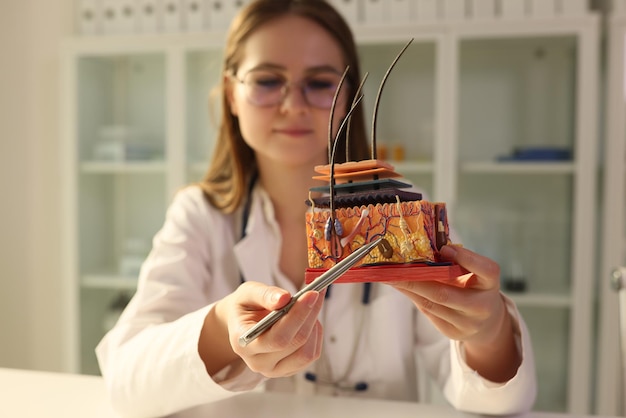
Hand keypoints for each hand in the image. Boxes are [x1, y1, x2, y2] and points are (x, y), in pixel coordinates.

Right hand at [210, 281, 323, 377]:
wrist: (241, 323)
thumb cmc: (244, 306)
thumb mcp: (247, 293)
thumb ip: (264, 294)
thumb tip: (284, 298)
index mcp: (244, 343)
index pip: (277, 338)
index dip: (298, 316)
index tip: (311, 294)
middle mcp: (258, 362)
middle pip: (295, 343)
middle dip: (310, 315)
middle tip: (316, 292)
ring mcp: (274, 370)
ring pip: (307, 353)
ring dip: (314, 325)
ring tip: (308, 306)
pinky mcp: (289, 370)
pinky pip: (312, 355)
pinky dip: (316, 334)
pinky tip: (307, 319)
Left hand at [387, 245, 520, 381]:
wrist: (486, 323)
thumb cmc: (474, 287)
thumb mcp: (474, 273)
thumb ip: (456, 261)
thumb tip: (423, 248)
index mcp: (491, 284)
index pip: (486, 270)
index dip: (466, 258)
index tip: (444, 248)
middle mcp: (482, 306)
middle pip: (445, 293)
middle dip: (415, 279)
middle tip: (393, 267)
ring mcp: (468, 323)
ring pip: (431, 304)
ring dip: (407, 288)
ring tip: (389, 276)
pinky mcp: (453, 333)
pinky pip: (428, 312)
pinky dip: (412, 297)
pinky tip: (399, 286)